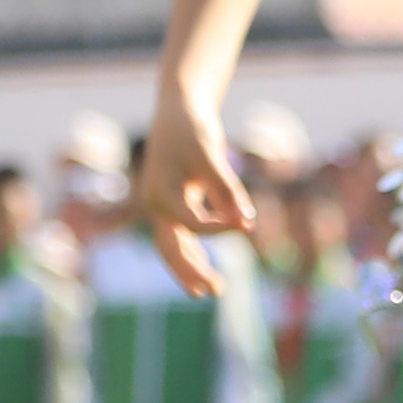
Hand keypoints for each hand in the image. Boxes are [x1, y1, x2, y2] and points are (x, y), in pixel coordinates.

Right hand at [128, 92, 251, 297]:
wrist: (179, 110)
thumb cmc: (194, 131)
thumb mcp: (212, 157)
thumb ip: (227, 190)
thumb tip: (246, 223)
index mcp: (161, 194)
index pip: (193, 225)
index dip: (221, 227)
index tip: (246, 223)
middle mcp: (156, 204)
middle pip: (171, 247)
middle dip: (191, 271)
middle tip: (214, 292)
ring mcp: (160, 204)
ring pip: (172, 245)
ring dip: (189, 267)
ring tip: (208, 291)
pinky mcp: (171, 201)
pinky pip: (178, 234)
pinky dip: (191, 249)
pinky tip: (204, 264)